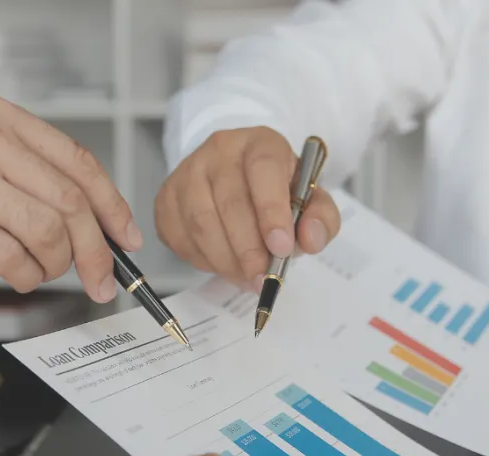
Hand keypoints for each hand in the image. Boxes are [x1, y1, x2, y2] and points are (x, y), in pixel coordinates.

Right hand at [0, 96, 140, 302]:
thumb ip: (9, 163)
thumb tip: (64, 212)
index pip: (78, 164)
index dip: (113, 207)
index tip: (127, 238)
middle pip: (71, 203)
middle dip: (97, 251)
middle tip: (103, 281)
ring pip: (45, 232)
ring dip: (57, 267)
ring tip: (44, 275)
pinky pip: (7, 256)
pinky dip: (25, 277)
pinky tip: (19, 280)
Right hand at [156, 127, 340, 291]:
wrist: (236, 178)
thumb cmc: (276, 191)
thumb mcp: (310, 198)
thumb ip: (321, 218)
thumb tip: (311, 239)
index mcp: (260, 143)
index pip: (263, 170)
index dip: (272, 211)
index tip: (281, 248)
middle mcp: (219, 150)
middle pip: (229, 202)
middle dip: (248, 249)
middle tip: (262, 279)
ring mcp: (187, 172)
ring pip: (202, 223)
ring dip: (226, 260)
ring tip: (246, 277)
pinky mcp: (167, 197)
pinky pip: (180, 236)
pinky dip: (203, 259)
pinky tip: (223, 263)